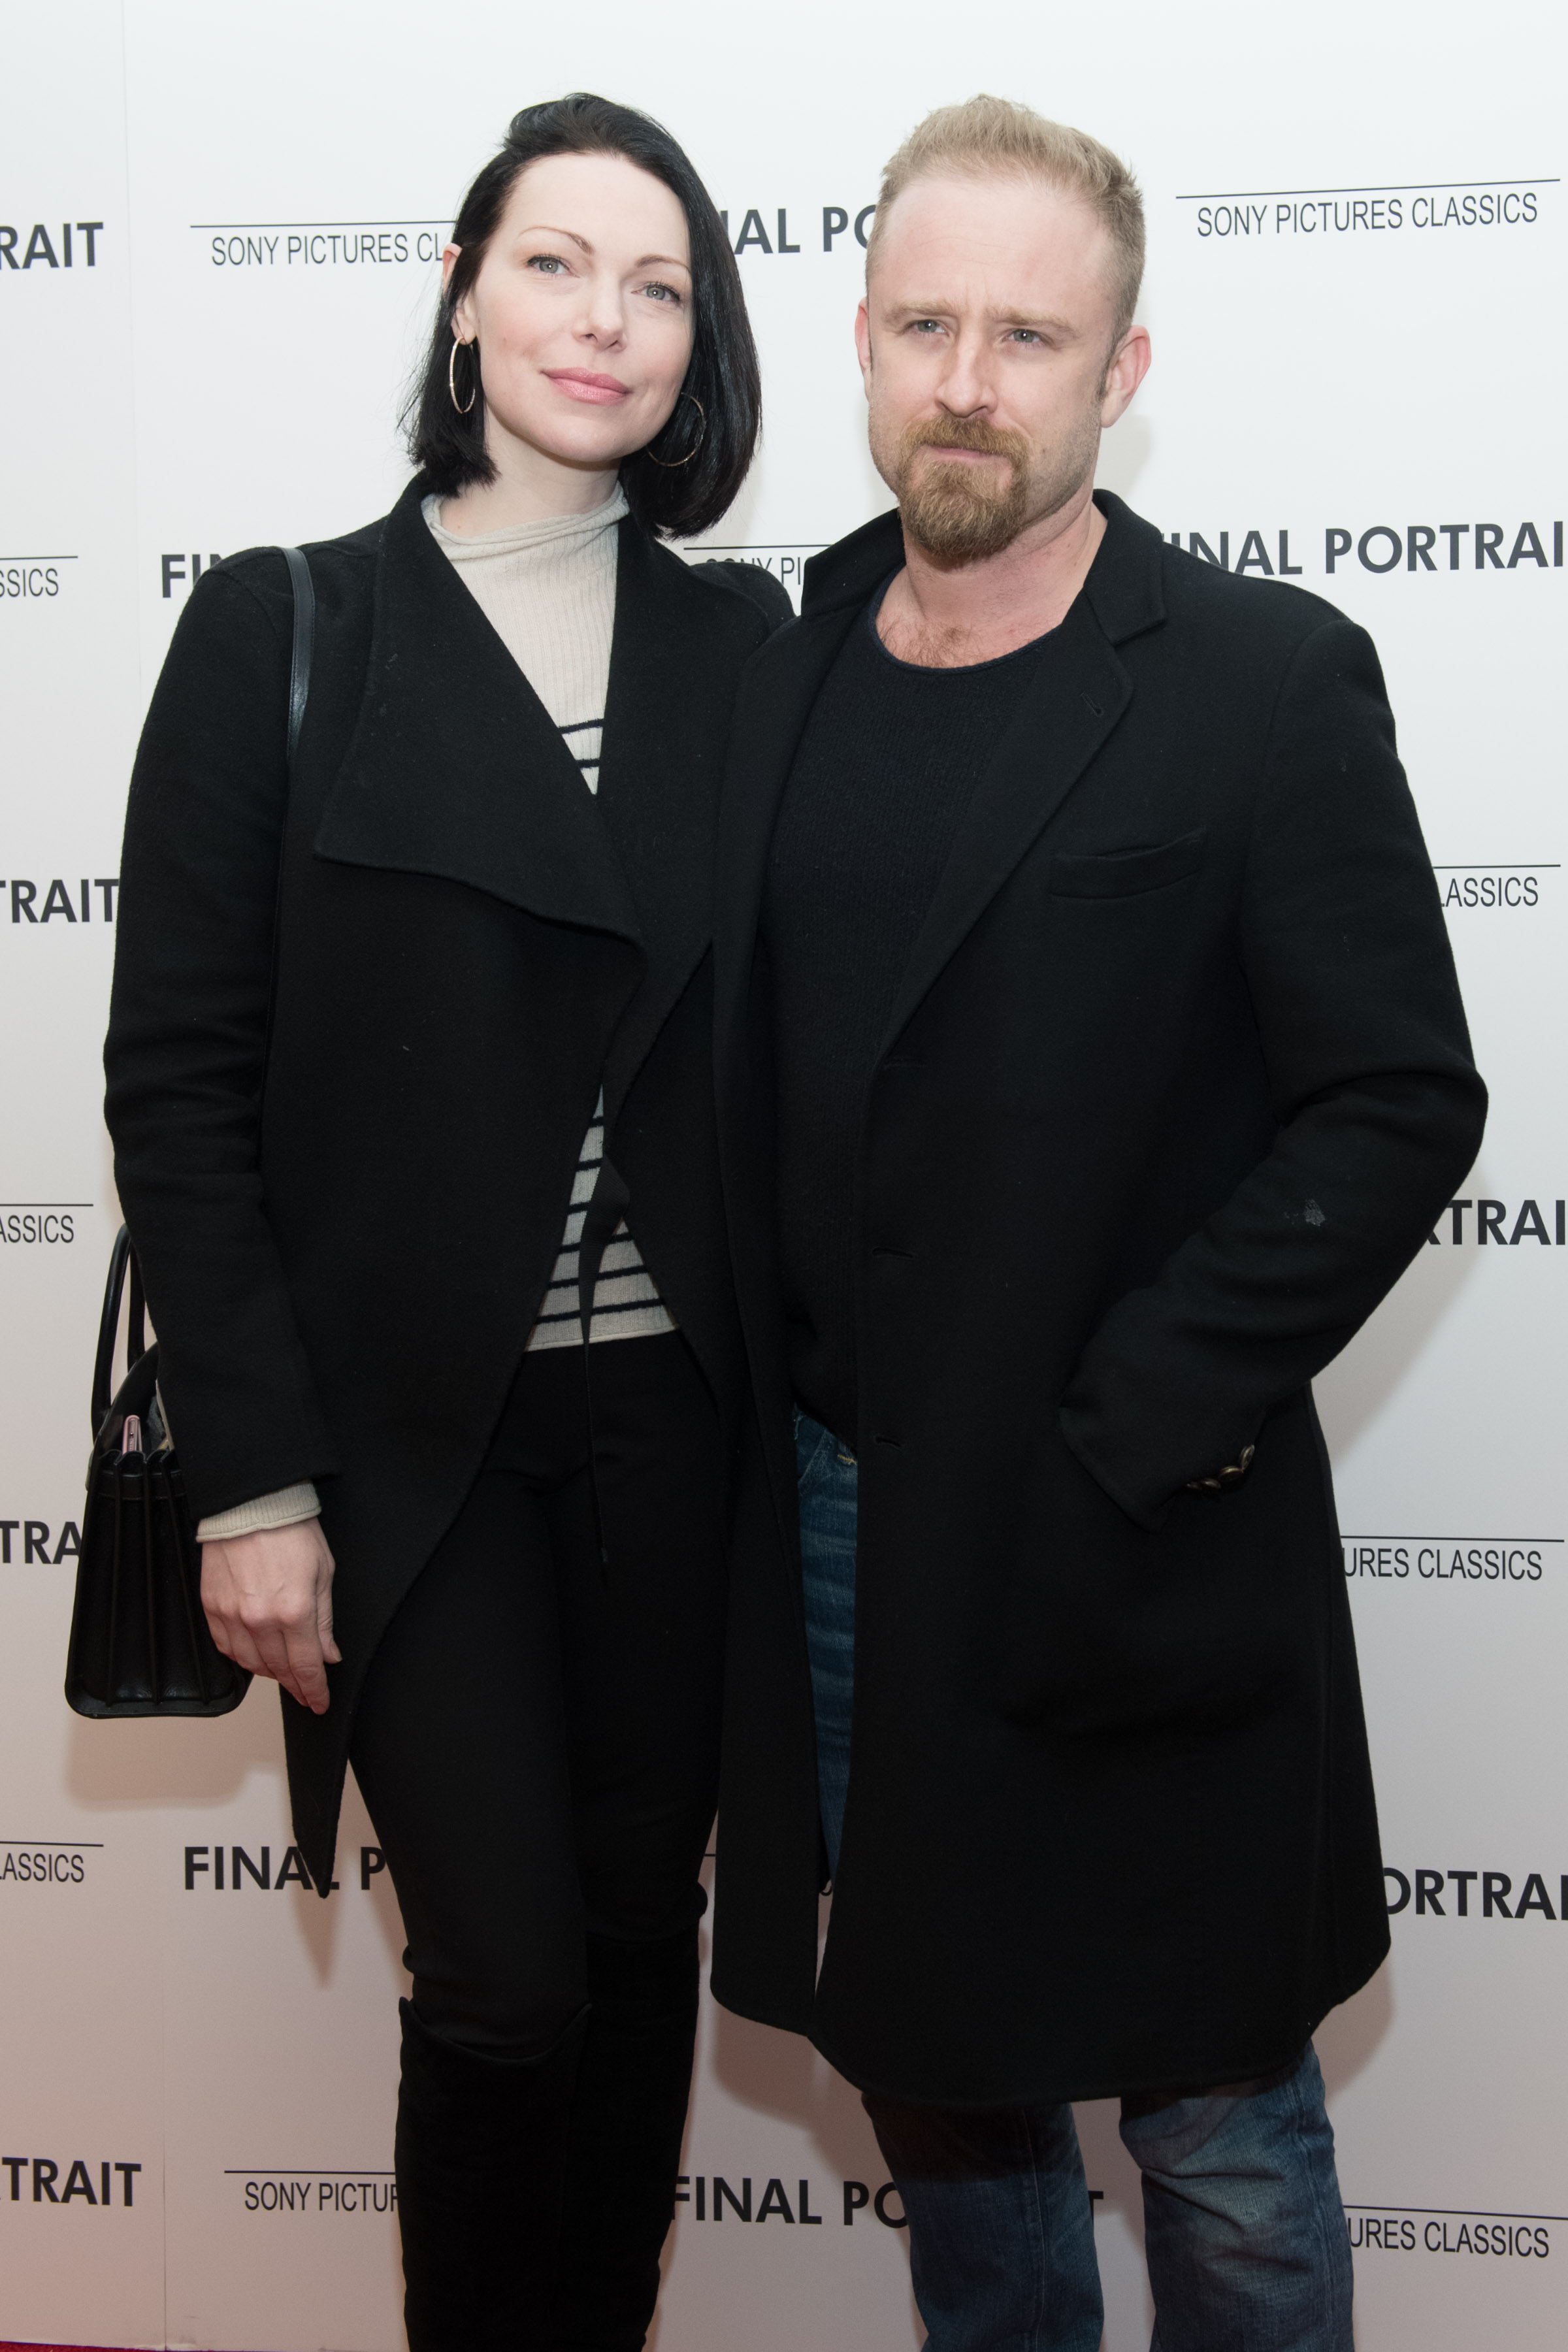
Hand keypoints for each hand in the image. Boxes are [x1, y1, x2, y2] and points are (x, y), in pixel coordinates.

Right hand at [201, 1519, 340, 1712]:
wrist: (252, 1504)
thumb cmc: (291, 1531)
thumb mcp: (324, 1574)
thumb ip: (324, 1621)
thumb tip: (328, 1654)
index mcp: (294, 1612)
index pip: (305, 1668)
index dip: (314, 1691)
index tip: (319, 1702)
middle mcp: (260, 1620)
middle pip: (278, 1669)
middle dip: (295, 1685)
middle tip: (304, 1691)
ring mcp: (231, 1615)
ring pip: (249, 1664)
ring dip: (268, 1672)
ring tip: (281, 1672)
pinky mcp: (211, 1607)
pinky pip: (225, 1647)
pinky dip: (240, 1657)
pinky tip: (252, 1655)